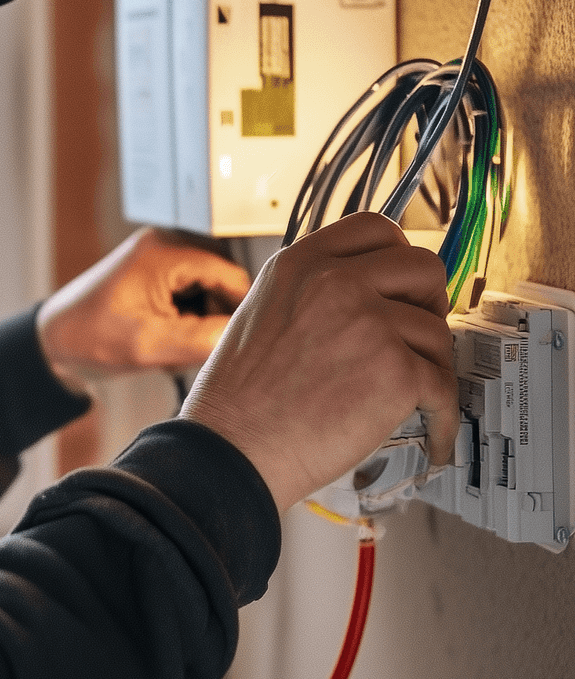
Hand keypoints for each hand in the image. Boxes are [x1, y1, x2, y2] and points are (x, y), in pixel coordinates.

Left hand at [36, 229, 249, 390]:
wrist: (52, 342)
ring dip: (200, 324)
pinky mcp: (155, 274)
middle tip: (192, 350)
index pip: (230, 275)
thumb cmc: (88, 338)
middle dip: (214, 319)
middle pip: (221, 283)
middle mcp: (166, 245)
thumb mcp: (148, 345)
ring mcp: (160, 258)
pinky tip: (166, 342)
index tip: (233, 343)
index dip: (239, 311)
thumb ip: (201, 340)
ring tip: (172, 350)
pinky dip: (186, 321)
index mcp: (165, 252)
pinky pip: (190, 296)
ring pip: (208, 292)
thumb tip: (242, 334)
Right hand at [179, 212, 457, 513]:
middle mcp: (337, 282)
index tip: (403, 283)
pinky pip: (444, 387)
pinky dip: (442, 417)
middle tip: (415, 336)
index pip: (377, 228)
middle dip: (428, 302)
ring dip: (430, 366)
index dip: (399, 256)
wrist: (233, 449)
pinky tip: (431, 432)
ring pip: (437, 332)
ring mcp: (370, 323)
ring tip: (411, 396)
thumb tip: (370, 298)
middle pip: (423, 267)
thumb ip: (315, 292)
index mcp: (301, 264)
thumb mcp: (265, 312)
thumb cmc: (239, 400)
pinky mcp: (396, 371)